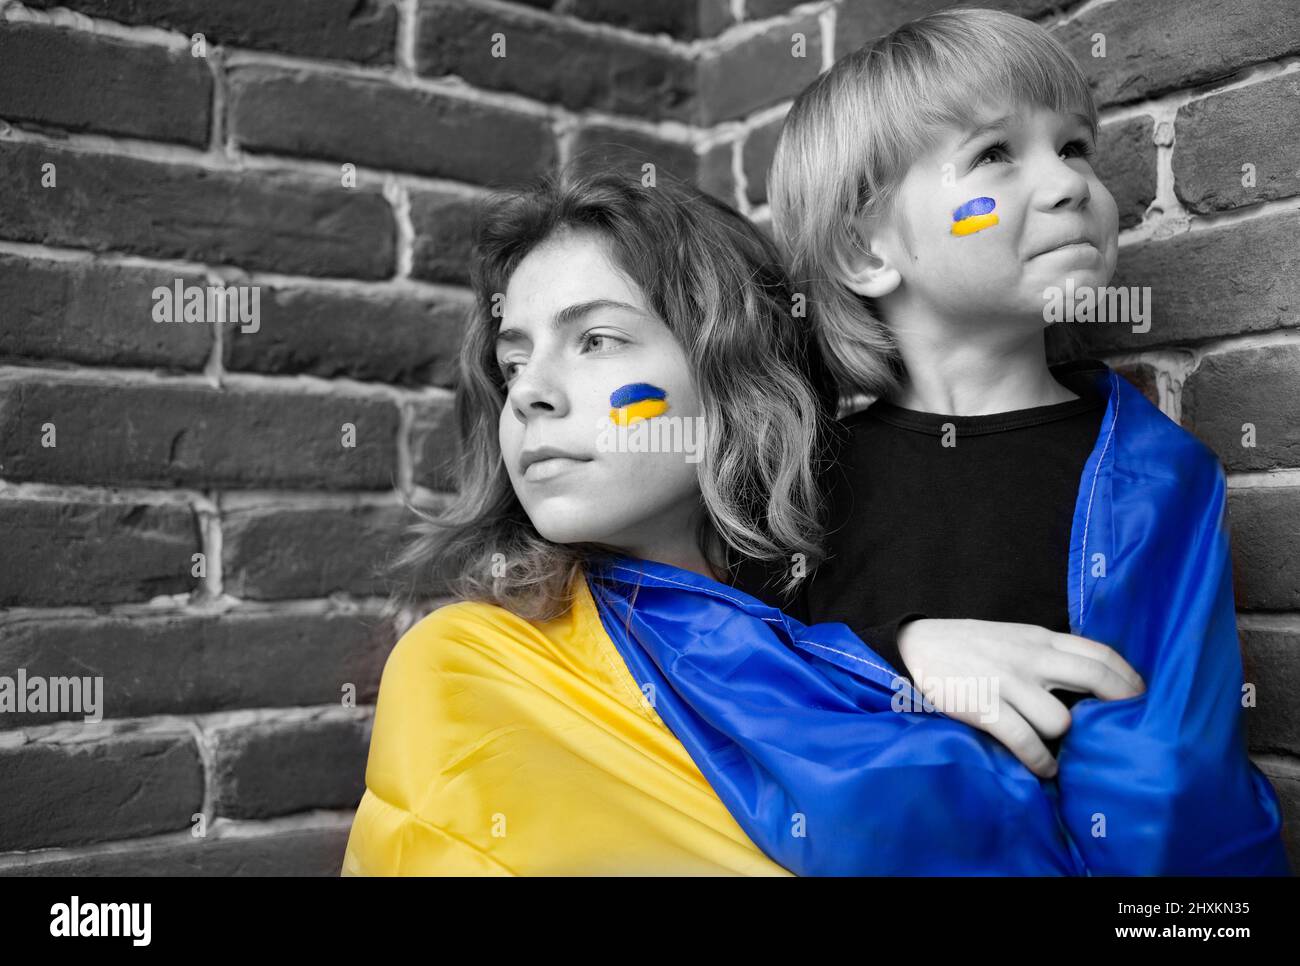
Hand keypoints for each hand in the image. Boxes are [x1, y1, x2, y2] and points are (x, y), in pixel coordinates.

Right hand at [895, 618, 1145, 778]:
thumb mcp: (1013, 637)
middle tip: (1128, 728)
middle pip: (1095, 678)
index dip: (1129, 677)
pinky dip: (1041, 761)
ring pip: (1061, 719)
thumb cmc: (968, 645)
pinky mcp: (984, 707)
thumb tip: (1090, 680)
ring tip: (1065, 751)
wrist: (915, 645)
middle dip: (1120, 705)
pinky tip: (1045, 769)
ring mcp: (1006, 682)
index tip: (1142, 698)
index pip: (1099, 652)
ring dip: (1066, 740)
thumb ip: (1048, 653)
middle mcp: (1029, 657)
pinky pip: (1025, 741)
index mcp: (1038, 638)